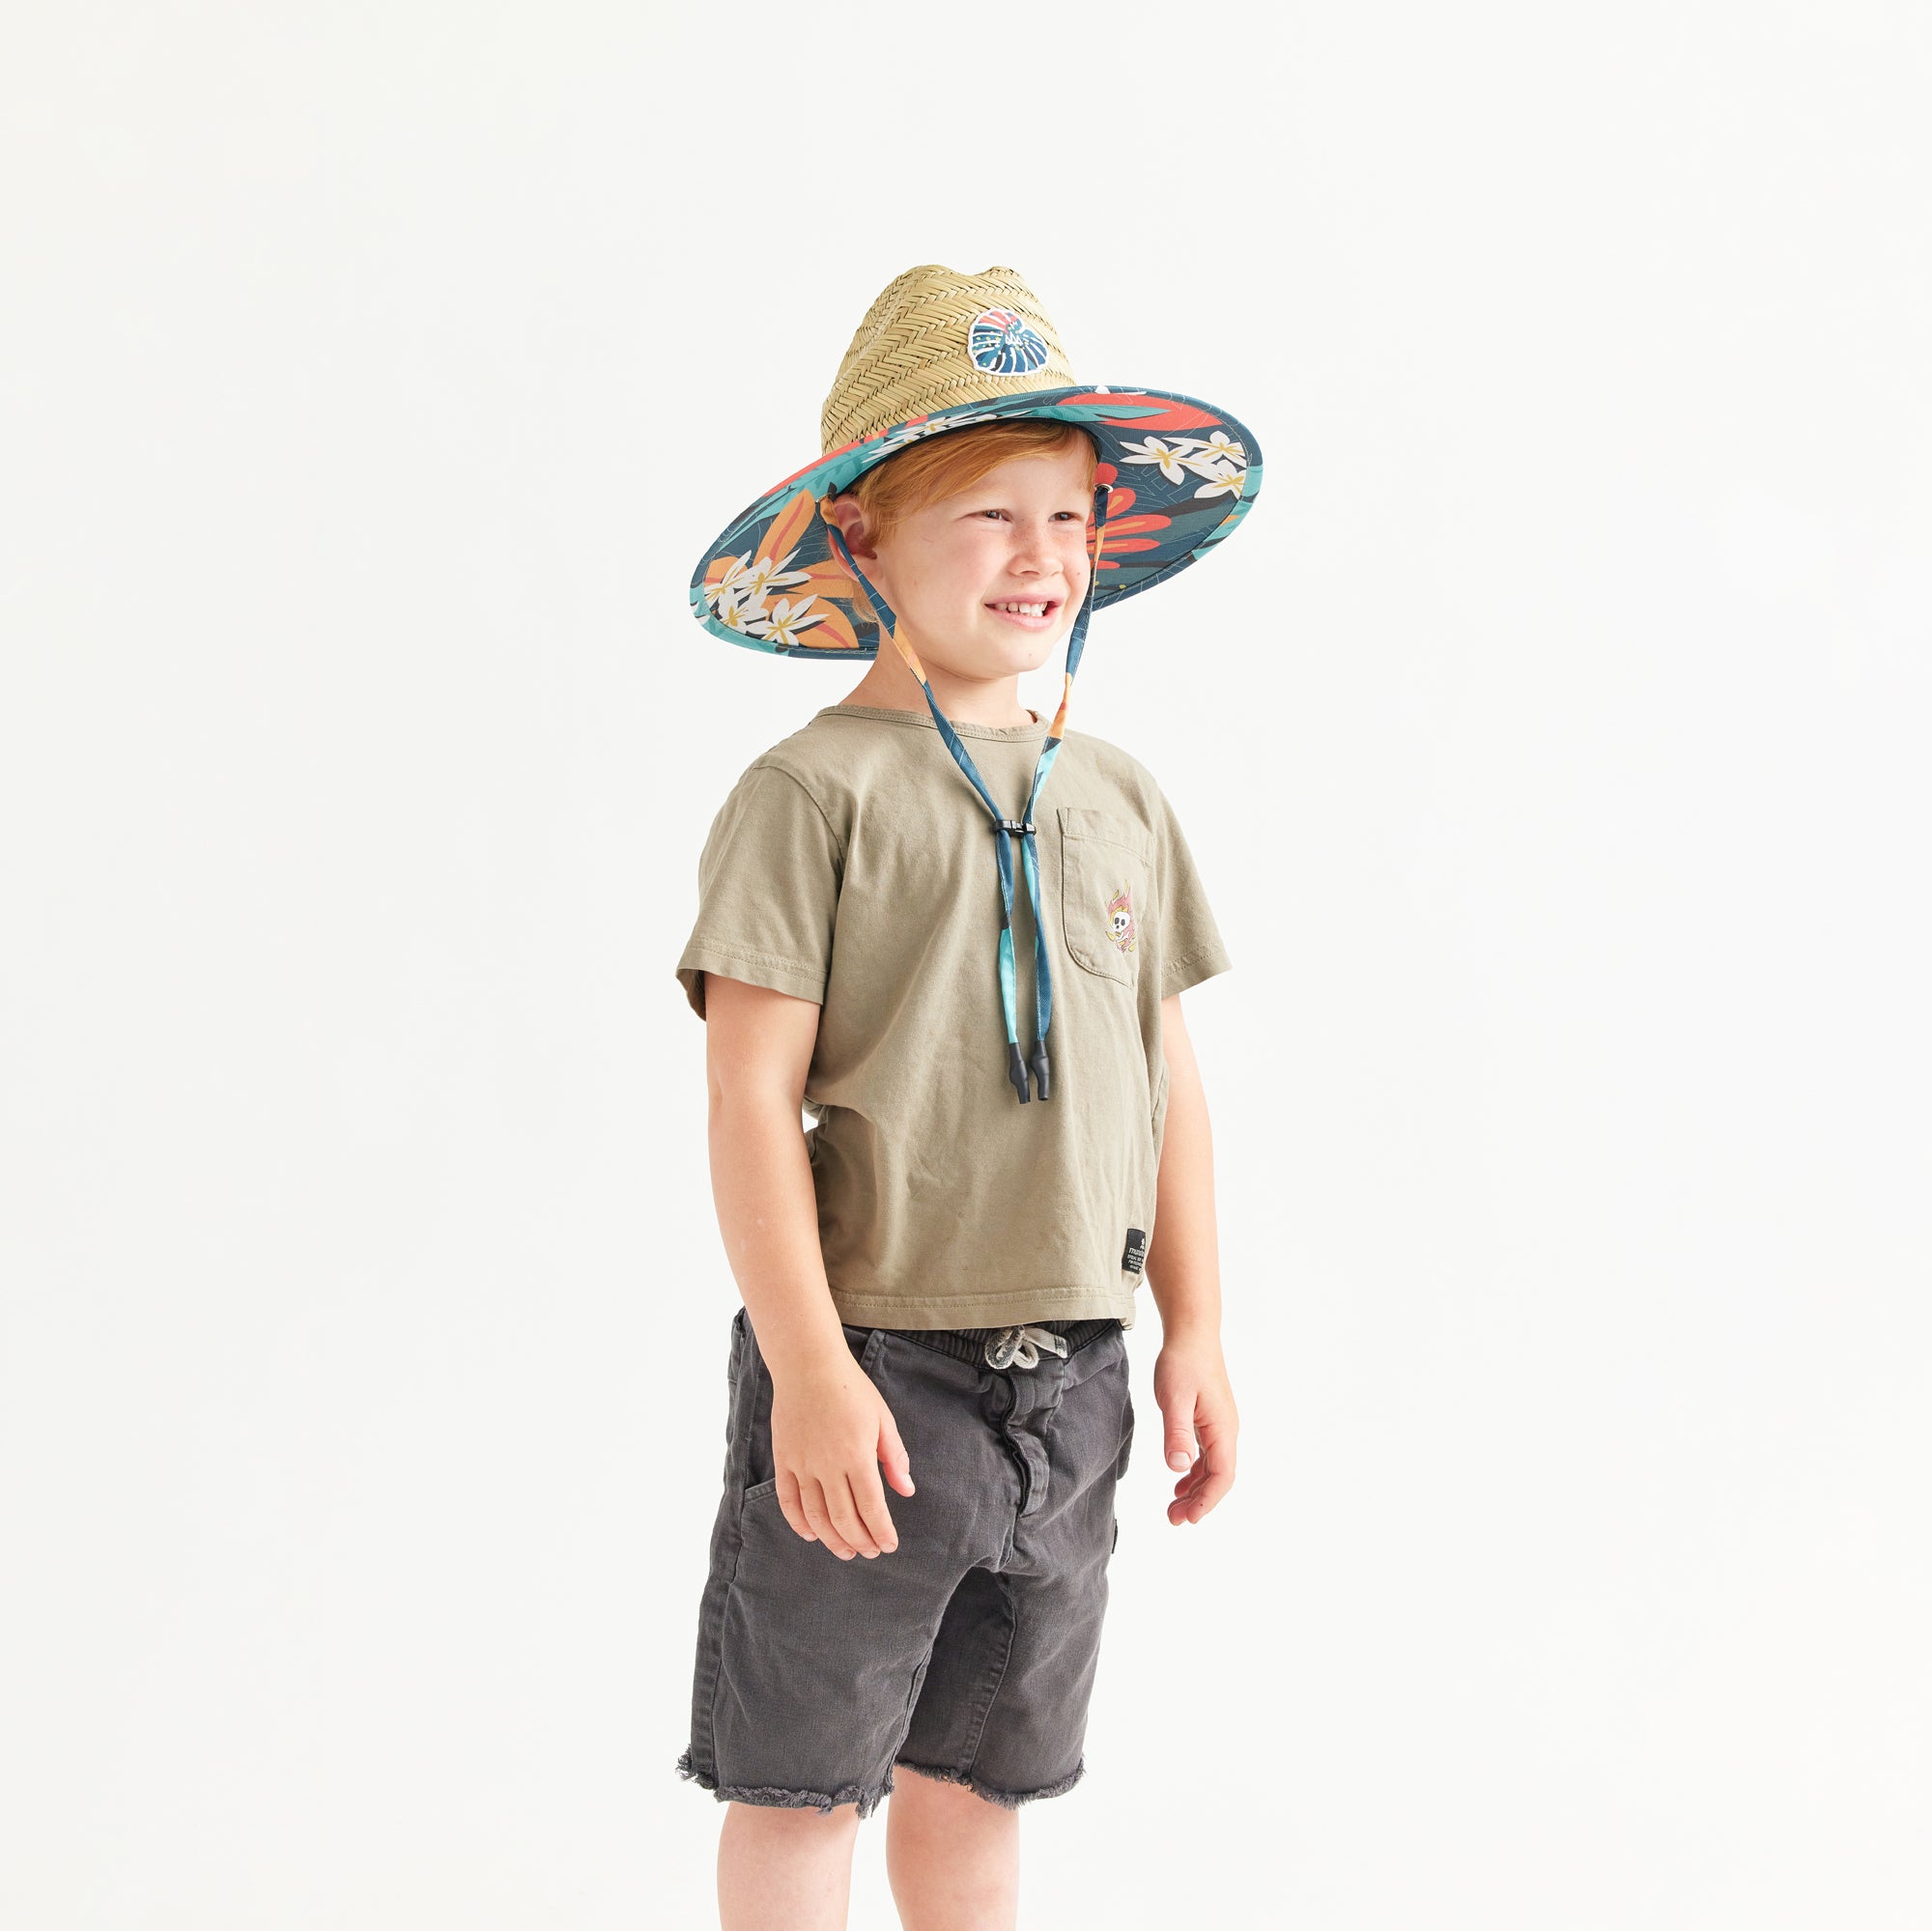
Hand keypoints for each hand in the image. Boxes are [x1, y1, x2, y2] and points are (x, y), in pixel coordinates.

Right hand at [768, 1350, 914, 1559]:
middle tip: (871, 1552)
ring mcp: (802, 1463)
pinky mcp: (783, 1459)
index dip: (881, 1531)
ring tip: (846, 1551)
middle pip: (844, 1518)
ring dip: (832, 1540)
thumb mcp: (882, 1419)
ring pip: (816, 1516)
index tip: (889, 1545)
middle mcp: (828, 1464)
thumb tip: (907, 1491)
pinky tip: (811, 1535)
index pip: (871, 1507)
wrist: (808, 1365)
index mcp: (857, 1454)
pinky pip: (788, 1501)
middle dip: (860, 1541)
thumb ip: (894, 1457)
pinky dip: (799, 1523)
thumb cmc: (851, 1389)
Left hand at [1153, 1333, 1237, 1525]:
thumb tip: (1177, 1468)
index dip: (1206, 1501)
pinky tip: (1179, 1478)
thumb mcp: (1173, 1399)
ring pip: (1213, 1467)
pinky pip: (1207, 1453)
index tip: (1187, 1518)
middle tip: (1173, 1518)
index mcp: (1222, 1429)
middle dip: (1198, 1501)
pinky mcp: (1210, 1418)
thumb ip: (1177, 1433)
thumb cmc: (1182, 1362)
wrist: (1192, 1332)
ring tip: (1174, 1505)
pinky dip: (1194, 1470)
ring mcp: (1219, 1424)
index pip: (1222, 1476)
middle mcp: (1226, 1430)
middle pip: (1219, 1477)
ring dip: (1195, 1488)